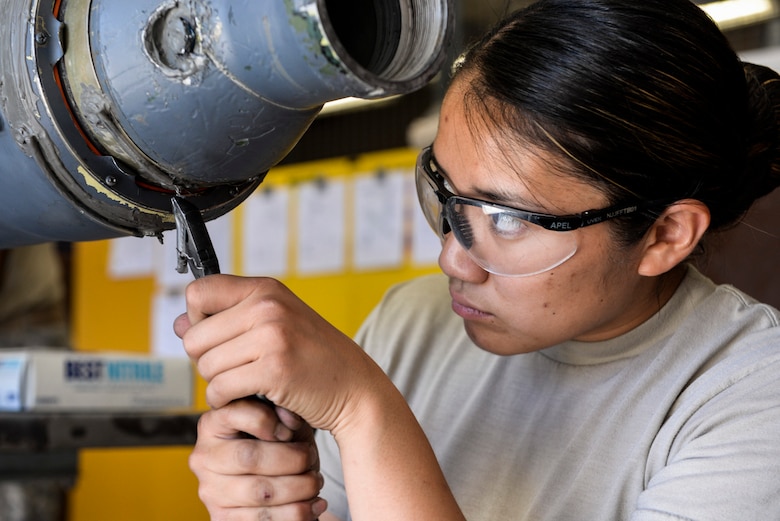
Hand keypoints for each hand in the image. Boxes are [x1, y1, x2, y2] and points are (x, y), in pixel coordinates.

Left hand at [173, 275, 385, 434]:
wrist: (354, 388)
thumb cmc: (313, 358)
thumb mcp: (273, 326)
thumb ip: (227, 320)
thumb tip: (178, 323)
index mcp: (265, 289)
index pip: (198, 293)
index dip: (198, 320)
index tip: (219, 337)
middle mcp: (267, 306)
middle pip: (193, 336)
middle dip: (206, 360)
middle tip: (236, 369)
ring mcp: (271, 336)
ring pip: (205, 366)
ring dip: (219, 384)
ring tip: (248, 384)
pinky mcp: (273, 370)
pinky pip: (220, 389)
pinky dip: (227, 401)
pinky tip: (249, 399)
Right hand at [190, 398, 326, 519]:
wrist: (277, 482)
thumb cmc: (280, 444)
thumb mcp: (285, 421)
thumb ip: (286, 412)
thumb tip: (289, 419)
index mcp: (213, 423)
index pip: (237, 414)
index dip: (270, 421)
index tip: (291, 430)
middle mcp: (204, 457)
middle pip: (249, 457)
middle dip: (292, 459)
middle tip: (311, 458)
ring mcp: (210, 491)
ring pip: (261, 493)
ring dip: (300, 488)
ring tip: (316, 482)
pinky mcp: (222, 519)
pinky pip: (264, 519)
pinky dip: (298, 512)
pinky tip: (314, 503)